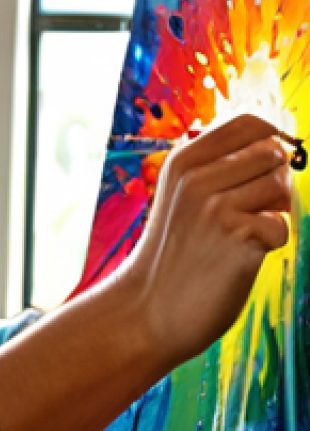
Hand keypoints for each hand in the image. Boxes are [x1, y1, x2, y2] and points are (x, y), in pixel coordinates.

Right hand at [117, 114, 291, 369]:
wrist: (148, 307)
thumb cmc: (175, 253)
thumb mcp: (181, 197)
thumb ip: (219, 168)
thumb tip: (279, 148)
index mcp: (182, 161)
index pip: (249, 123)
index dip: (273, 137)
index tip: (271, 162)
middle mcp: (197, 178)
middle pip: (272, 154)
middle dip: (275, 180)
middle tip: (250, 211)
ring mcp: (216, 207)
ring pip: (281, 187)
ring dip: (275, 211)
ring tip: (243, 233)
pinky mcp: (238, 238)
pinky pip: (282, 225)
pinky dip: (272, 242)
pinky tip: (243, 255)